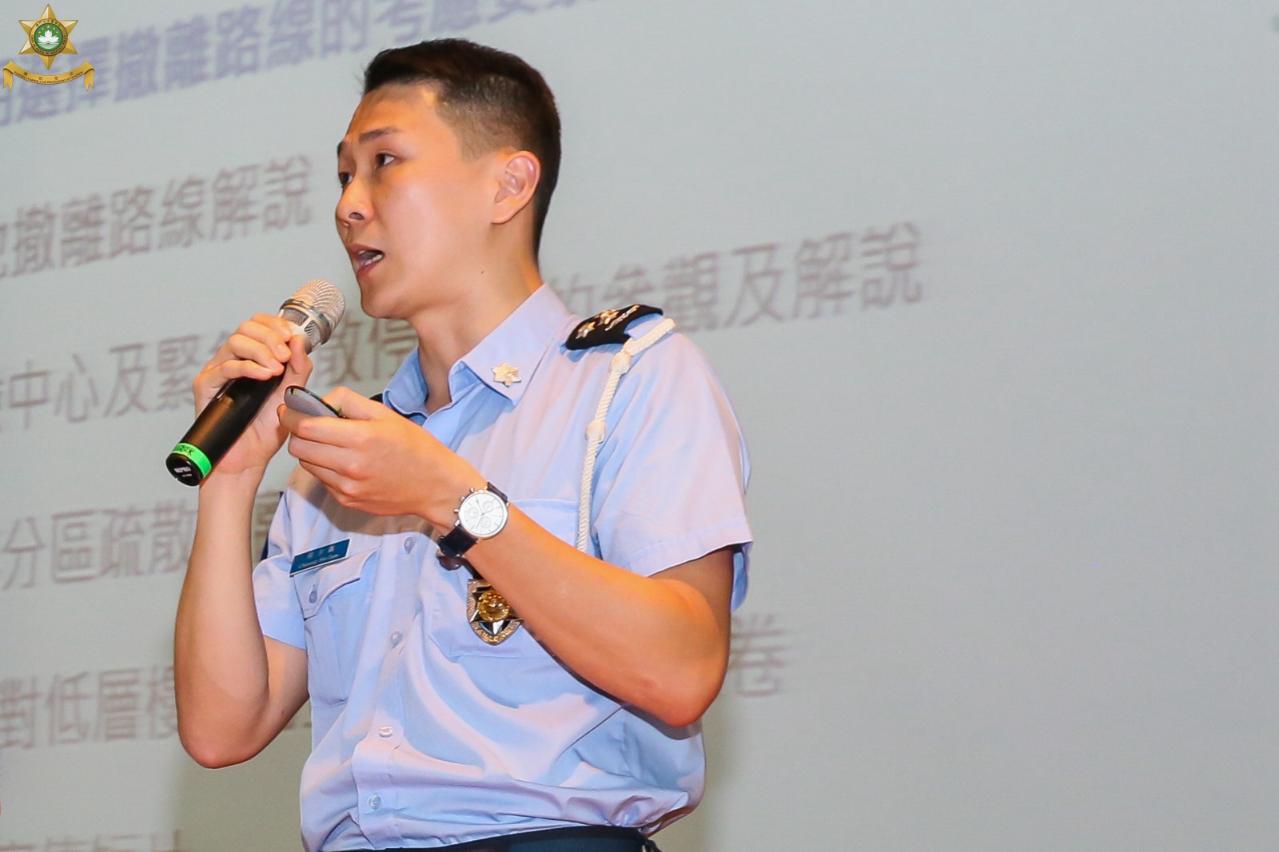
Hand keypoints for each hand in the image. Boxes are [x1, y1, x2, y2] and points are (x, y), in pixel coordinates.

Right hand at [192, 313, 312, 478]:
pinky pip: (224, 367)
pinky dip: (248, 367)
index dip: (275, 324)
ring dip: (261, 351)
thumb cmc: (267, 429)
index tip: (292, 335)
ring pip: (235, 342)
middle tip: (285, 356)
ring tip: (276, 370)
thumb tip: (299, 339)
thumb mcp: (292, 394)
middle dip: (271, 337)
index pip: (258, 324)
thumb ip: (299, 367)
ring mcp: (218, 371)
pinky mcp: (206, 387)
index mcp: (252, 357)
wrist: (249, 458)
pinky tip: (265, 376)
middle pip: (246, 328)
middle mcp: (233, 360)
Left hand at [278, 387, 483, 526]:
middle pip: (298, 447)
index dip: (291, 415)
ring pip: (306, 464)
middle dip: (298, 433)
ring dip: (311, 451)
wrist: (435, 486)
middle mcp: (349, 465)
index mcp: (360, 438)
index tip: (289, 409)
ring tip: (330, 444)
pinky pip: (322, 480)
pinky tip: (344, 462)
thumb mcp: (386, 414)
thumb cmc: (416, 449)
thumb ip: (348, 401)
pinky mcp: (346, 501)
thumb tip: (321, 401)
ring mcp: (346, 487)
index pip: (306, 426)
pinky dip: (325, 468)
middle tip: (309, 425)